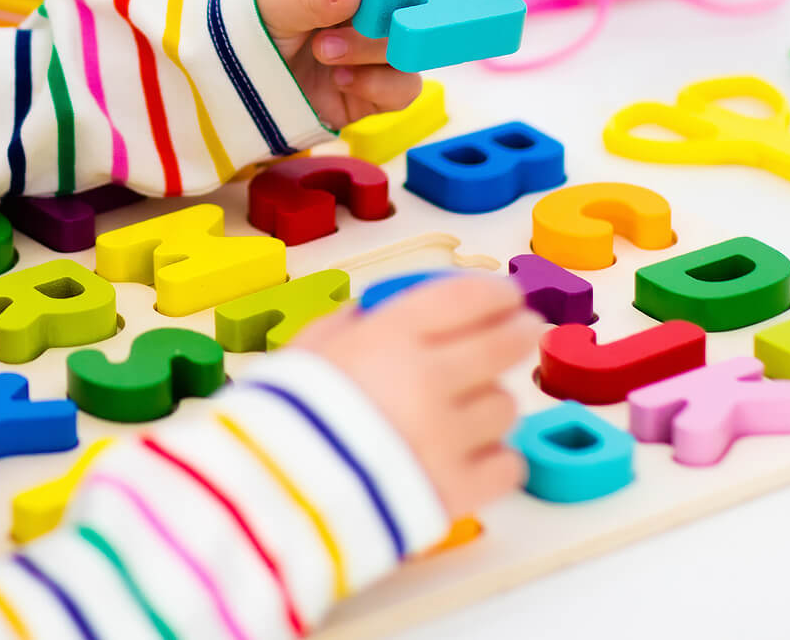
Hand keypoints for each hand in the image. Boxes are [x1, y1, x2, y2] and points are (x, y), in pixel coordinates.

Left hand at [255, 0, 525, 128]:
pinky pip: (404, 87)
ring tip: (327, 51)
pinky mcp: (381, 84)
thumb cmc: (250, 23)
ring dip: (374, 47)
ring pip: (415, 40)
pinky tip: (339, 83)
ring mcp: (384, 39)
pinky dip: (374, 87)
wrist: (234, 84)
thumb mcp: (268, 1)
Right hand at [291, 275, 542, 518]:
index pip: (470, 298)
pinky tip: (469, 454)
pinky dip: (494, 458)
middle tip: (518, 333)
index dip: (497, 294)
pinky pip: (507, 464)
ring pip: (505, 406)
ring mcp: (448, 437)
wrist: (271, 495)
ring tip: (463, 409)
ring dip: (489, 401)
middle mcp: (430, 379)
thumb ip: (353, 324)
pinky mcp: (457, 491)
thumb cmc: (281, 417)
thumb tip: (381, 310)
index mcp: (392, 336)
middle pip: (504, 344)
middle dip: (517, 332)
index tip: (505, 297)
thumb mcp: (309, 348)